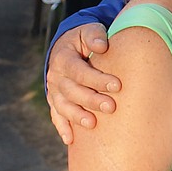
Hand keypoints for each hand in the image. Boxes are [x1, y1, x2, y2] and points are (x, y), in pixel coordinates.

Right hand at [46, 23, 119, 143]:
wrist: (66, 48)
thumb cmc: (83, 39)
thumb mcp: (88, 30)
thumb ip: (95, 35)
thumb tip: (102, 46)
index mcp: (63, 58)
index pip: (80, 71)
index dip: (97, 79)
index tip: (117, 85)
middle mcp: (55, 76)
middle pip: (72, 91)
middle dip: (91, 100)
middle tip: (111, 107)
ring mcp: (54, 91)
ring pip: (63, 106)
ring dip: (76, 116)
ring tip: (92, 124)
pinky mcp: (55, 101)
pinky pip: (56, 116)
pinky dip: (62, 128)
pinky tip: (71, 140)